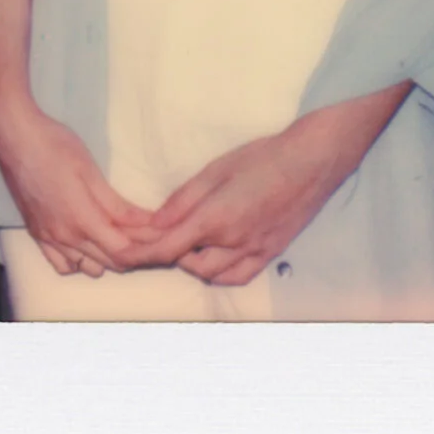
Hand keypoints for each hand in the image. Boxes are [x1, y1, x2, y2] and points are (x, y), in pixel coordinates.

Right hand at [0, 98, 155, 277]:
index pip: (124, 252)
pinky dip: (79, 262)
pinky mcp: (36, 234)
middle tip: (149, 235)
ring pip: (88, 268)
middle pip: (111, 263)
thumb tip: (147, 224)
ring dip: (109, 258)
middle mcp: (65, 237)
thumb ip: (117, 206)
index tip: (162, 236)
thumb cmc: (55, 146)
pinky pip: (62, 265)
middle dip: (135, 253)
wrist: (13, 136)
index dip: (147, 248)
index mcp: (81, 221)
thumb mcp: (91, 172)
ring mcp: (48, 238)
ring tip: (120, 237)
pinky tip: (87, 244)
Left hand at [130, 93, 402, 287]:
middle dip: (166, 254)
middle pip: (187, 264)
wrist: (312, 162)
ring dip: (191, 263)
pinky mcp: (271, 253)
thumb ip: (182, 201)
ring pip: (212, 274)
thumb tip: (155, 222)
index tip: (121, 255)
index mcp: (215, 220)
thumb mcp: (215, 171)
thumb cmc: (262, 158)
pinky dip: (219, 272)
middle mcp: (234, 243)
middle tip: (157, 236)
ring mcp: (255, 251)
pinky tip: (213, 256)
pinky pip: (238, 276)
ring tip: (185, 241)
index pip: (167, 248)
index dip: (140, 254)